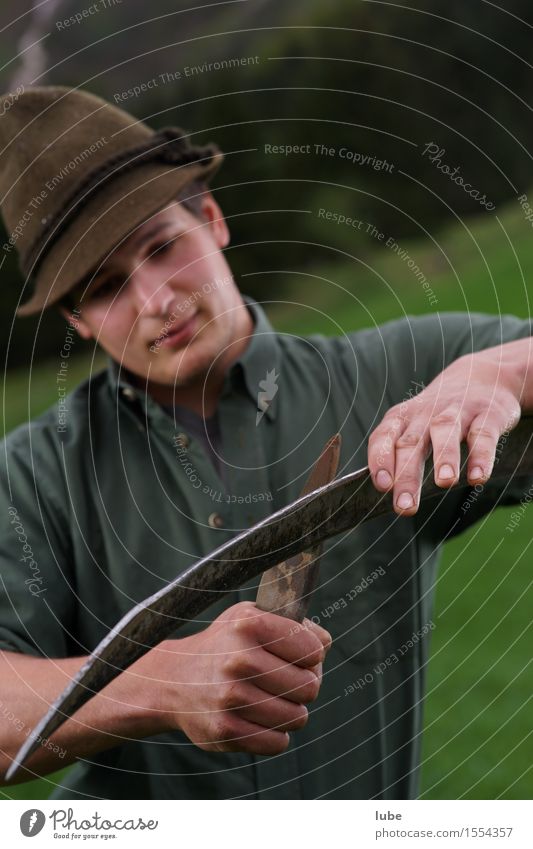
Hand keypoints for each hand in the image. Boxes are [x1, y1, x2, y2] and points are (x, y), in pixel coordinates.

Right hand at [143, 601, 331, 754]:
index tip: (299, 656)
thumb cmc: (225, 645)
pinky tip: (260, 718)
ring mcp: (230, 697)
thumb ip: (293, 624)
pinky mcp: (224, 730)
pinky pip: (278, 743)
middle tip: (288, 681)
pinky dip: (275, 734)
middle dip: (305, 685)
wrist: (173, 679)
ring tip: (274, 700)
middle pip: (310, 686)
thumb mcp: (252, 617)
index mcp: (248, 624)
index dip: (311, 655)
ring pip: (297, 717)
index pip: (312, 650)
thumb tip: (324, 645)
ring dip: (291, 712)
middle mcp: (238, 659)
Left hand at [368, 345, 523, 514]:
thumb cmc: (438, 413)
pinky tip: (478, 477)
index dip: (380, 459)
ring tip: (445, 483)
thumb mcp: (413, 425)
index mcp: (403, 418)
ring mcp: (457, 411)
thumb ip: (398, 454)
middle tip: (406, 507)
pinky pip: (482, 434)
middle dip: (407, 475)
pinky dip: (481, 456)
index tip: (382, 485)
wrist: (483, 376)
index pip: (384, 437)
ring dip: (444, 457)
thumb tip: (383, 490)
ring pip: (445, 431)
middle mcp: (426, 413)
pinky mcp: (488, 414)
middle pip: (411, 443)